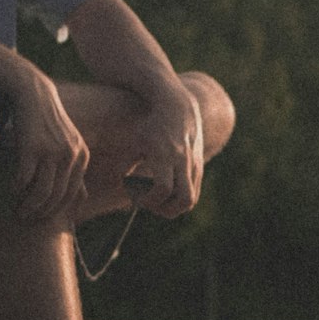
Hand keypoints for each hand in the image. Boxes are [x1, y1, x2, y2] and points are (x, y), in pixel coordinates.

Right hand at [8, 68, 89, 221]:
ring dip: (29, 207)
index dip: (56, 211)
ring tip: (18, 211)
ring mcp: (52, 151)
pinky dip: (16, 189)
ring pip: (42, 193)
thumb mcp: (68, 142)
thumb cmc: (47, 121)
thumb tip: (83, 196)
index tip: (42, 218)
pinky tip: (11, 191)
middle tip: (26, 218)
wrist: (33, 92)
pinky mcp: (32, 147)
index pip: (72, 194)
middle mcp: (71, 155)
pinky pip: (24, 179)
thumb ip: (74, 166)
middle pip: (57, 197)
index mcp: (82, 156)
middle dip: (41, 213)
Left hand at [133, 81, 202, 218]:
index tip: (136, 197)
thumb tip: (118, 186)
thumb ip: (125, 164)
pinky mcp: (200, 166)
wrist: (178, 108)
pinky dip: (179, 199)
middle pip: (184, 200)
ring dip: (173, 207)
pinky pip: (194, 193)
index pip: (162, 188)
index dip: (149, 200)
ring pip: (191, 200)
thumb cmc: (150, 126)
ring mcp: (194, 164)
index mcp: (164, 154)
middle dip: (165, 210)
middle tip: (149, 203)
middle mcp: (183, 160)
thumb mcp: (134, 142)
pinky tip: (164, 190)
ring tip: (155, 198)